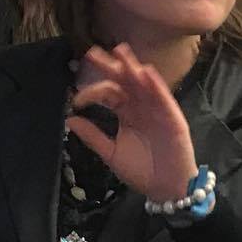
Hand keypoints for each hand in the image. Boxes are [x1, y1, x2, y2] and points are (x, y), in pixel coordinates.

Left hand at [65, 44, 197, 205]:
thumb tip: (69, 120)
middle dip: (110, 66)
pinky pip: (163, 98)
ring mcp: (157, 110)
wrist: (166, 189)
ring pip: (143, 83)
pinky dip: (155, 85)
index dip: (92, 92)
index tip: (77, 99)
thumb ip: (93, 136)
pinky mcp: (172, 118)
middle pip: (124, 81)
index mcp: (126, 113)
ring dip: (132, 68)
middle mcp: (141, 107)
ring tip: (120, 51)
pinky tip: (145, 72)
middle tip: (92, 53)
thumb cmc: (142, 171)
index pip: (108, 93)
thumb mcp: (112, 154)